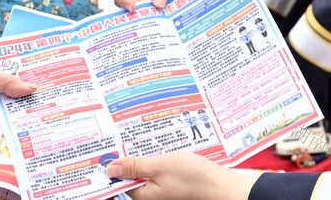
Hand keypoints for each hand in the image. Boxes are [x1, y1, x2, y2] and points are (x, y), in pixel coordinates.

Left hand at [105, 152, 258, 199]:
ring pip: (146, 172)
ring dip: (145, 156)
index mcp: (143, 195)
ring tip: (143, 138)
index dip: (114, 164)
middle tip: (126, 136)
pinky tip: (161, 147)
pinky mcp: (173, 185)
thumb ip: (134, 166)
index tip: (109, 148)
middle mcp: (151, 195)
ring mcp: (163, 191)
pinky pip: (159, 172)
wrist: (222, 187)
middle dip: (129, 158)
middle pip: (132, 175)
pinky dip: (158, 159)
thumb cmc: (193, 178)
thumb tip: (111, 168)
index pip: (120, 181)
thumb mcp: (160, 166)